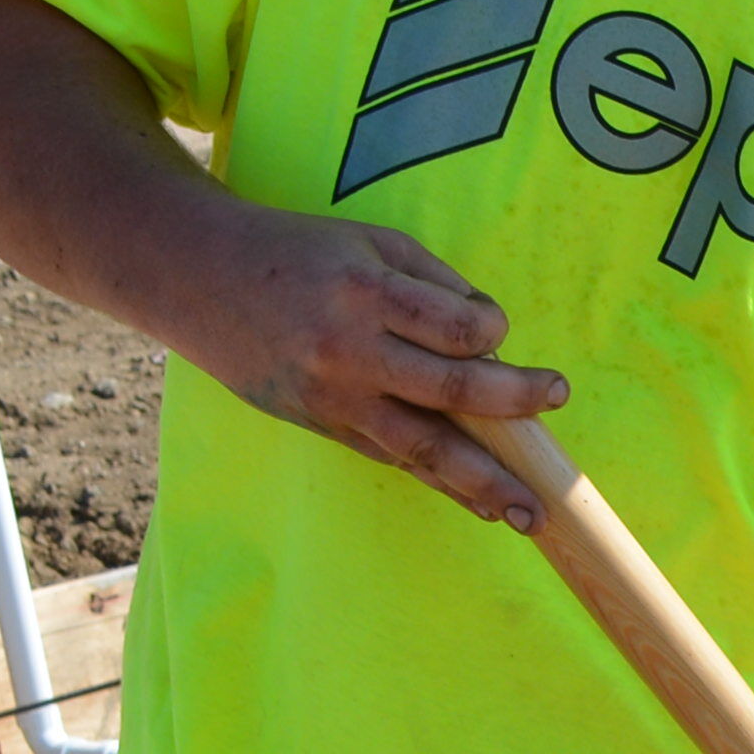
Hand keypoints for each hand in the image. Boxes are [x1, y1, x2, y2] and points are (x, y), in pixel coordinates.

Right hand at [167, 208, 565, 522]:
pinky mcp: (322, 425)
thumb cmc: (294, 252)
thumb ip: (433, 284)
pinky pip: (391, 457)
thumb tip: (492, 336)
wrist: (196, 276)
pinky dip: (438, 480)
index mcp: (366, 295)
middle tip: (557, 400)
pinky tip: (477, 502)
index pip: (458, 328)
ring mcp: (334, 397)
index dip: (493, 330)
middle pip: (452, 391)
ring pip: (424, 447)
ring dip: (484, 483)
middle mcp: (351, 352)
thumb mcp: (368, 242)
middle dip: (514, 404)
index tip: (497, 329)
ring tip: (530, 511)